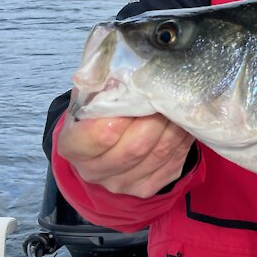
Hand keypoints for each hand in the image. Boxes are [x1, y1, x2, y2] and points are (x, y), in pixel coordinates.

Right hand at [56, 94, 195, 197]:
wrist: (101, 141)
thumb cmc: (95, 112)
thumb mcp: (89, 94)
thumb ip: (100, 85)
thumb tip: (122, 69)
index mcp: (73, 147)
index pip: (98, 136)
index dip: (123, 115)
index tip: (139, 95)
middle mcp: (94, 172)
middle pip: (135, 148)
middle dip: (157, 119)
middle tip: (169, 96)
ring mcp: (122, 184)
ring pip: (159, 155)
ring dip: (175, 127)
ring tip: (180, 104)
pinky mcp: (147, 188)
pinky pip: (173, 163)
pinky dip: (183, 140)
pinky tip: (183, 122)